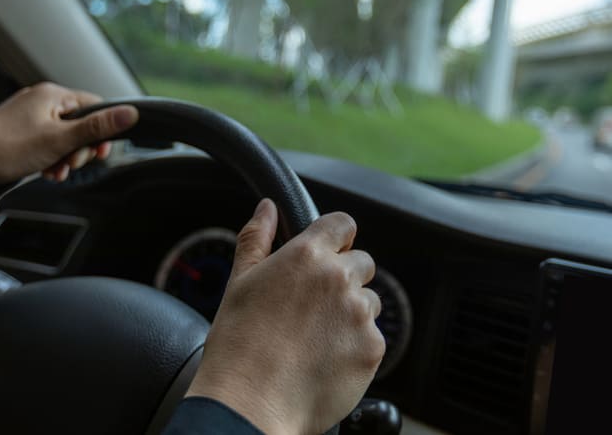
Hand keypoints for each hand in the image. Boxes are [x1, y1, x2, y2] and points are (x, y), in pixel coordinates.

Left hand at [0, 82, 138, 194]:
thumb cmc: (6, 150)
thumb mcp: (60, 140)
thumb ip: (97, 127)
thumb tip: (130, 113)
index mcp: (52, 94)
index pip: (94, 106)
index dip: (102, 131)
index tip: (100, 151)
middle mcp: (40, 100)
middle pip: (79, 123)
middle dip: (80, 148)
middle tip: (72, 163)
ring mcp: (28, 116)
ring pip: (62, 136)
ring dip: (65, 157)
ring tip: (55, 171)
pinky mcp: (19, 132)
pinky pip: (46, 143)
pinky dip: (50, 158)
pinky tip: (45, 171)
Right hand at [187, 200, 384, 434]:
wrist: (251, 403)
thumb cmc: (238, 345)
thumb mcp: (240, 282)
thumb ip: (257, 238)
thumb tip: (267, 208)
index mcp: (306, 256)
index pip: (343, 224)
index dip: (337, 237)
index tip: (329, 251)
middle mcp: (338, 278)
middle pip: (362, 263)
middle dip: (345, 277)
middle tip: (315, 306)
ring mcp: (359, 313)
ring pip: (369, 302)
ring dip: (352, 313)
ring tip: (317, 338)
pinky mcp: (372, 347)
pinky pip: (373, 337)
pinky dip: (356, 346)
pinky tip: (326, 359)